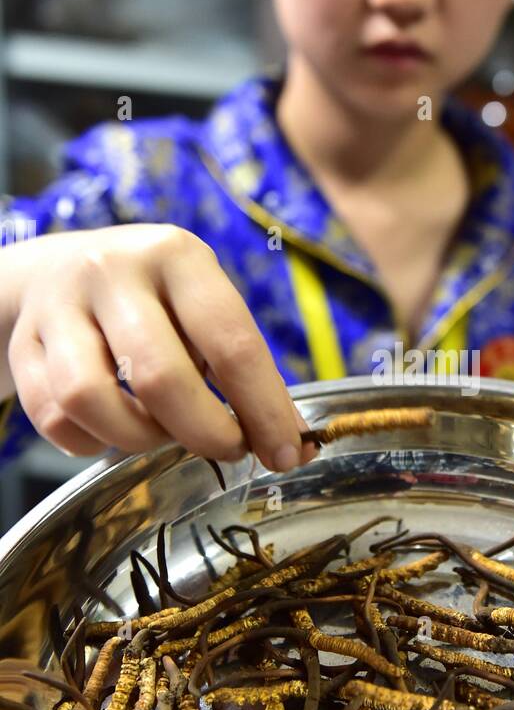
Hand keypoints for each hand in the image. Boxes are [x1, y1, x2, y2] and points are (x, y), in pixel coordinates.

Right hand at [6, 224, 313, 471]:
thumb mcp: (202, 309)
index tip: (286, 453)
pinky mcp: (22, 342)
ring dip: (138, 438)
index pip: (231, 342)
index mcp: (176, 256)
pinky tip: (113, 430)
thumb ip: (244, 370)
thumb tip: (291, 443)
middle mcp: (113, 271)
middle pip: (160, 378)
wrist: (54, 272)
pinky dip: (91, 442)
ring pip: (92, 400)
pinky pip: (54, 417)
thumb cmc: (154, 301)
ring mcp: (58, 306)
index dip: (263, 409)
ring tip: (162, 433)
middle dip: (205, 432)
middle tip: (226, 448)